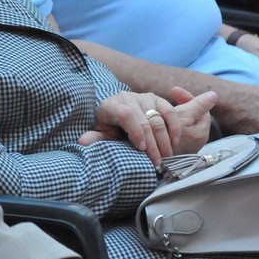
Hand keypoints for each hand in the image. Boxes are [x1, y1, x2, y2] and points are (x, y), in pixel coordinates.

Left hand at [78, 89, 213, 165]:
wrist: (118, 113)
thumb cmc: (109, 126)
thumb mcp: (101, 133)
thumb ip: (95, 138)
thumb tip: (83, 142)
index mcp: (110, 105)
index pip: (126, 115)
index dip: (136, 131)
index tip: (141, 149)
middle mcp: (127, 97)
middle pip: (145, 120)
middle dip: (152, 144)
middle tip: (157, 162)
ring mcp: (144, 97)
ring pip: (158, 118)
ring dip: (164, 140)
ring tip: (166, 157)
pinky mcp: (157, 99)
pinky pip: (170, 111)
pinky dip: (174, 127)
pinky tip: (175, 143)